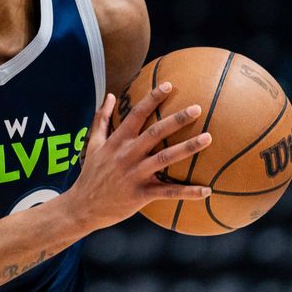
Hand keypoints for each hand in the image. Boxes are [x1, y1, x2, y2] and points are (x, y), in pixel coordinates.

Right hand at [67, 83, 211, 232]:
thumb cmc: (91, 173)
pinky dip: (188, 192)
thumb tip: (111, 96)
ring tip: (208, 138)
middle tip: (197, 108)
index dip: (151, 99)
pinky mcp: (141, 194)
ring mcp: (134, 175)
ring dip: (187, 148)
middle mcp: (126, 155)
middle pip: (154, 133)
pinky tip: (207, 190)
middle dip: (176, 120)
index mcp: (116, 141)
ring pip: (164, 159)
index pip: (136, 115)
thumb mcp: (93, 144)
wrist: (83, 206)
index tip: (168, 85)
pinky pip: (167, 192)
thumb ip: (101, 119)